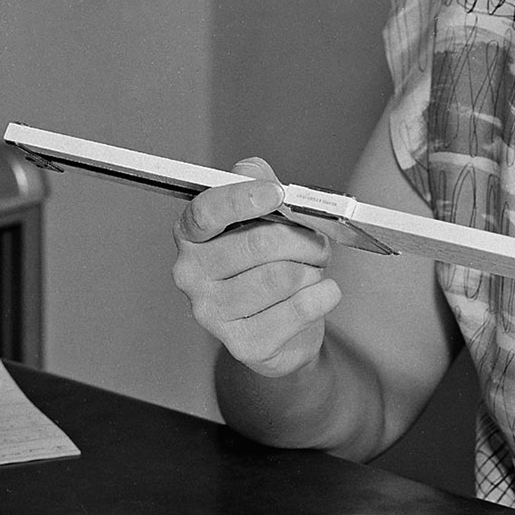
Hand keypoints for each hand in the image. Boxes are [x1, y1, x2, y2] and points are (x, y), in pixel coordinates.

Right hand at [172, 159, 341, 376]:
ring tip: (313, 271)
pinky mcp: (243, 344)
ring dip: (313, 269)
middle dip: (302, 239)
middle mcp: (191, 274)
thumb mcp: (262, 219)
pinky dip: (323, 295)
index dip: (242, 198)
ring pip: (282, 276)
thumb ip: (256, 185)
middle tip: (318, 243)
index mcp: (191, 236)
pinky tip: (324, 292)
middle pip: (257, 243)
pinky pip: (298, 309)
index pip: (206, 212)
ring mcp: (212, 313)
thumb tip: (251, 170)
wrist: (282, 332)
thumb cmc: (268, 266)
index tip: (277, 193)